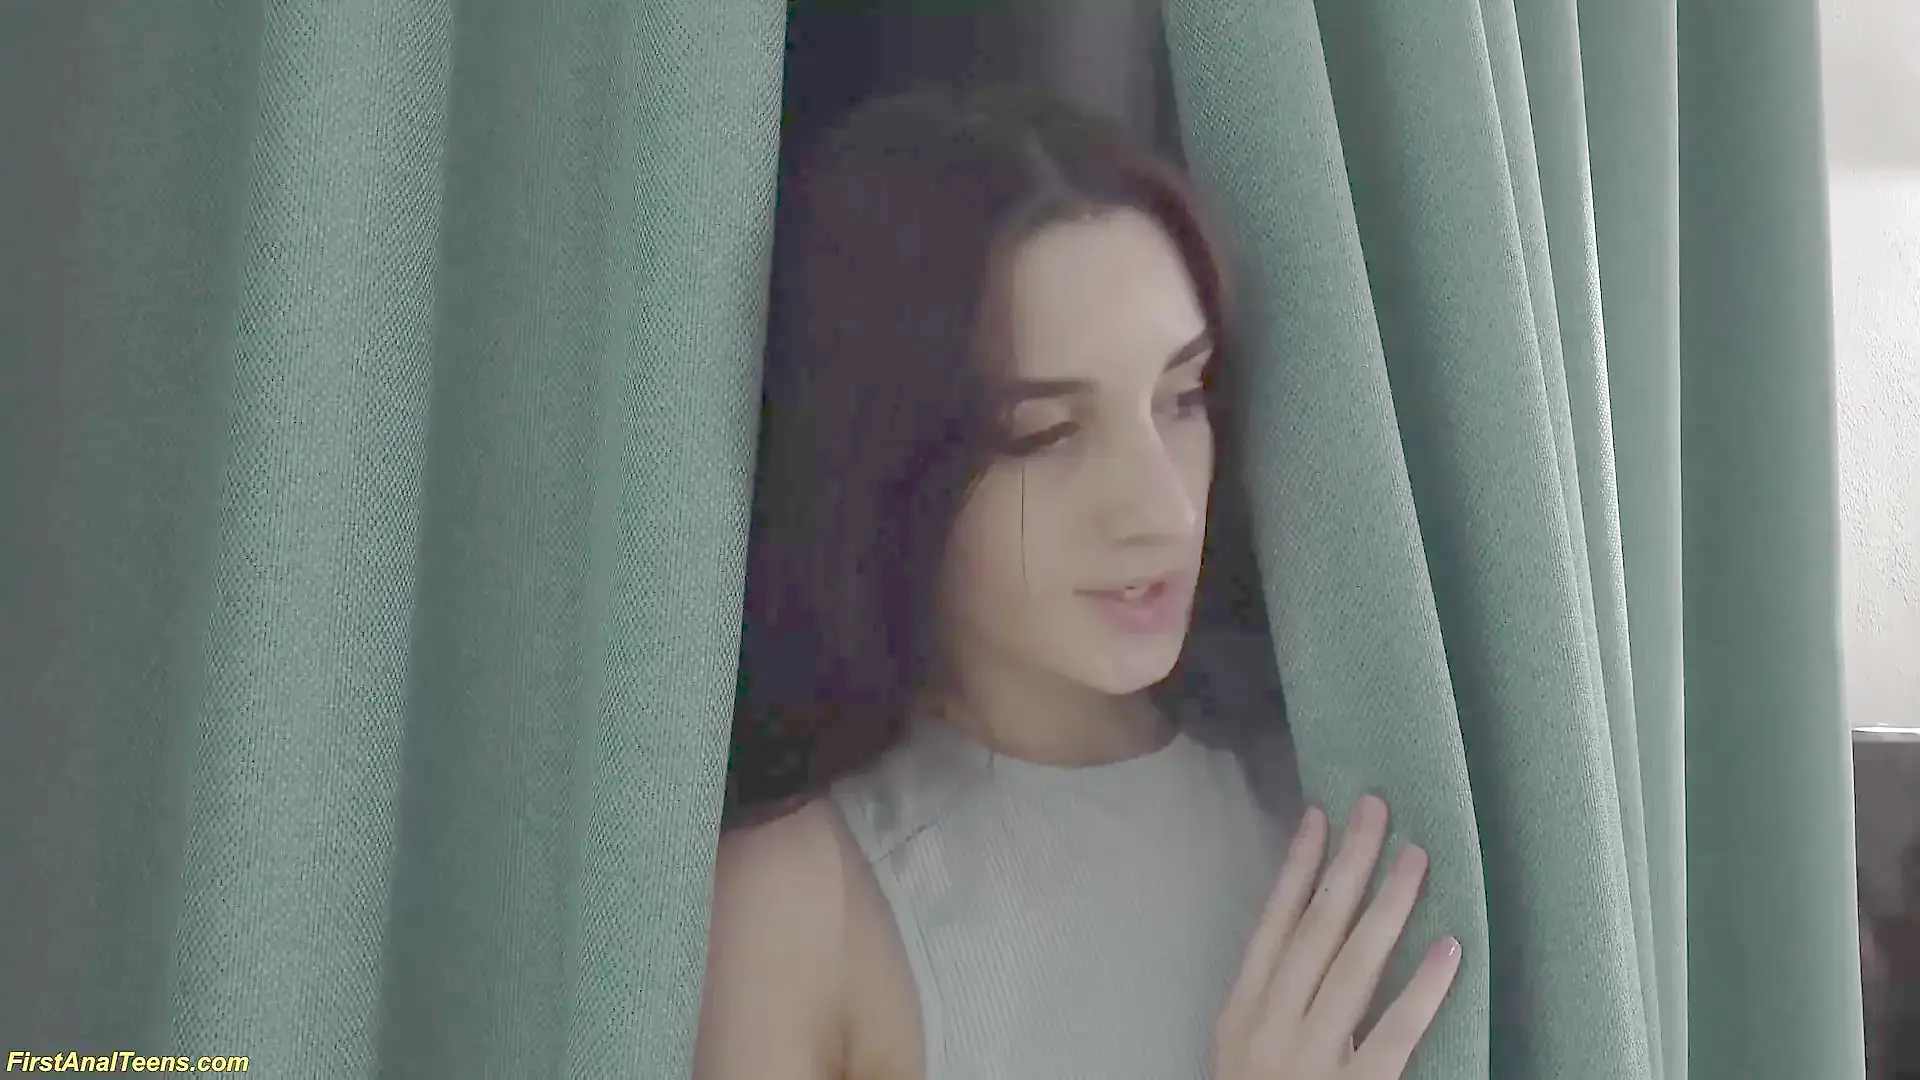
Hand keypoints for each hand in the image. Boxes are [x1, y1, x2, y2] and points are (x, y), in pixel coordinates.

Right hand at [1211, 796, 1459, 1078]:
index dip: (1297, 867)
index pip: (1273, 924)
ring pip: (1354, 967)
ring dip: (1388, 907)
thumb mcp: (1243, 1051)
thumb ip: (1273, 1000)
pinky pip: (1393, 1034)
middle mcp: (1271, 1025)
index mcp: (1241, 1011)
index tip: (1321, 815)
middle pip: (1315, 929)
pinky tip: (1449, 951)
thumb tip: (1311, 935)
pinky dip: (1423, 990)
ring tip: (1420, 860)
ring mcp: (1308, 1060)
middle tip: (1378, 810)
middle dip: (1348, 864)